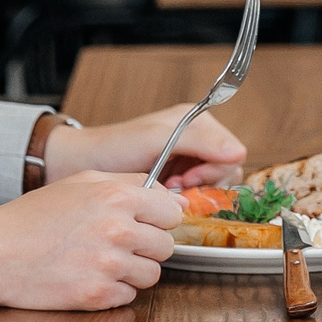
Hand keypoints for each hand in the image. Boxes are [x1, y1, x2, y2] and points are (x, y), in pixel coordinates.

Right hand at [0, 170, 183, 310]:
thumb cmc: (34, 215)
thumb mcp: (83, 182)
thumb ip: (132, 183)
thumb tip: (177, 200)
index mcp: (117, 197)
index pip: (172, 213)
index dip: (158, 218)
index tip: (143, 222)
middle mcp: (118, 230)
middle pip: (165, 246)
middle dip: (146, 246)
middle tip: (117, 244)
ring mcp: (108, 266)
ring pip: (152, 274)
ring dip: (132, 271)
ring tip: (101, 261)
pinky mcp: (96, 296)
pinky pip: (129, 296)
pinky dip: (113, 291)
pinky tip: (89, 277)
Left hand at [47, 103, 245, 188]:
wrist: (82, 165)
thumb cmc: (115, 147)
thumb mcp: (157, 139)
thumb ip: (199, 141)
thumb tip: (238, 152)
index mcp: (197, 122)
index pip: (232, 151)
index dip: (214, 169)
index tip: (187, 177)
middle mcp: (197, 139)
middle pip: (227, 170)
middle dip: (205, 182)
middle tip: (177, 185)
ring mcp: (187, 159)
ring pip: (215, 185)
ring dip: (195, 193)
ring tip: (169, 190)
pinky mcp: (178, 178)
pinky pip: (199, 194)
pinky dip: (185, 199)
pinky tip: (166, 195)